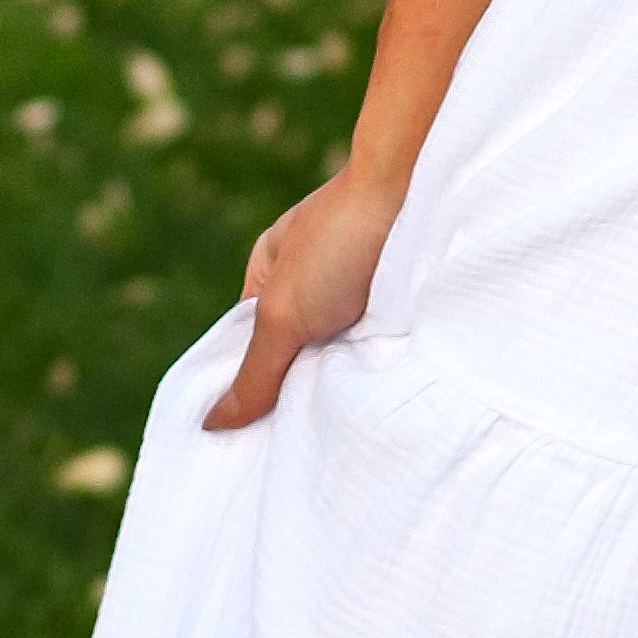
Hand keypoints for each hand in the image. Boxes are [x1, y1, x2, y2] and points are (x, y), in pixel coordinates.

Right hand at [202, 164, 406, 429]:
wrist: (424, 190)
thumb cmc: (341, 239)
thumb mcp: (283, 311)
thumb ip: (253, 371)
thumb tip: (212, 423)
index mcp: (271, 271)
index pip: (245, 346)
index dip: (244, 391)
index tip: (243, 445)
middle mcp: (313, 282)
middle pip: (293, 358)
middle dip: (294, 394)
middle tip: (291, 447)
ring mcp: (358, 295)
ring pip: (337, 362)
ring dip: (337, 386)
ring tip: (334, 434)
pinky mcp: (397, 307)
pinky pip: (375, 356)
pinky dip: (371, 375)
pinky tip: (370, 405)